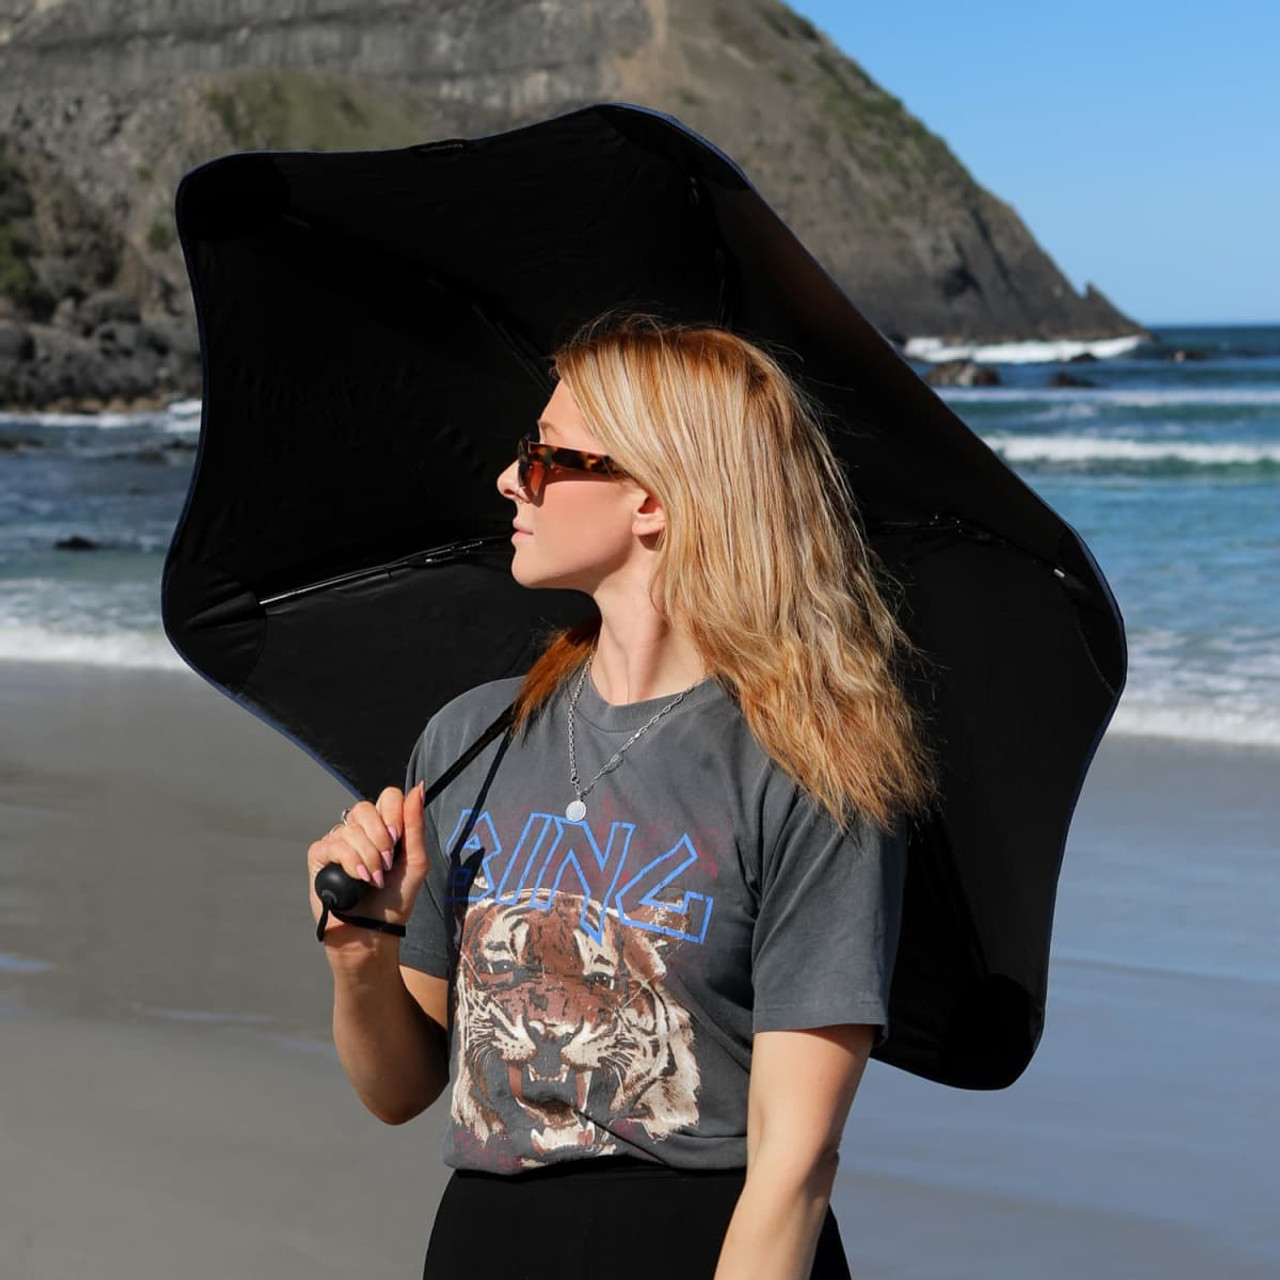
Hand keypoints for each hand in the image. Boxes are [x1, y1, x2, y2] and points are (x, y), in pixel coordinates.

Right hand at [306, 782, 428, 946]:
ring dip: (368, 858)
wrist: (373, 931)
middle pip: (365, 807)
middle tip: (387, 863)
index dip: (394, 815)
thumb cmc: (395, 900)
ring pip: (351, 829)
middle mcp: (359, 830)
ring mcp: (338, 841)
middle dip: (381, 838)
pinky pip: (334, 845)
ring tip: (373, 880)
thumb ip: (415, 824)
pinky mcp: (320, 856)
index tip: (398, 840)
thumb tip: (419, 787)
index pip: (388, 797)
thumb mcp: (415, 861)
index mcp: (384, 826)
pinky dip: (350, 862)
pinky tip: (357, 879)